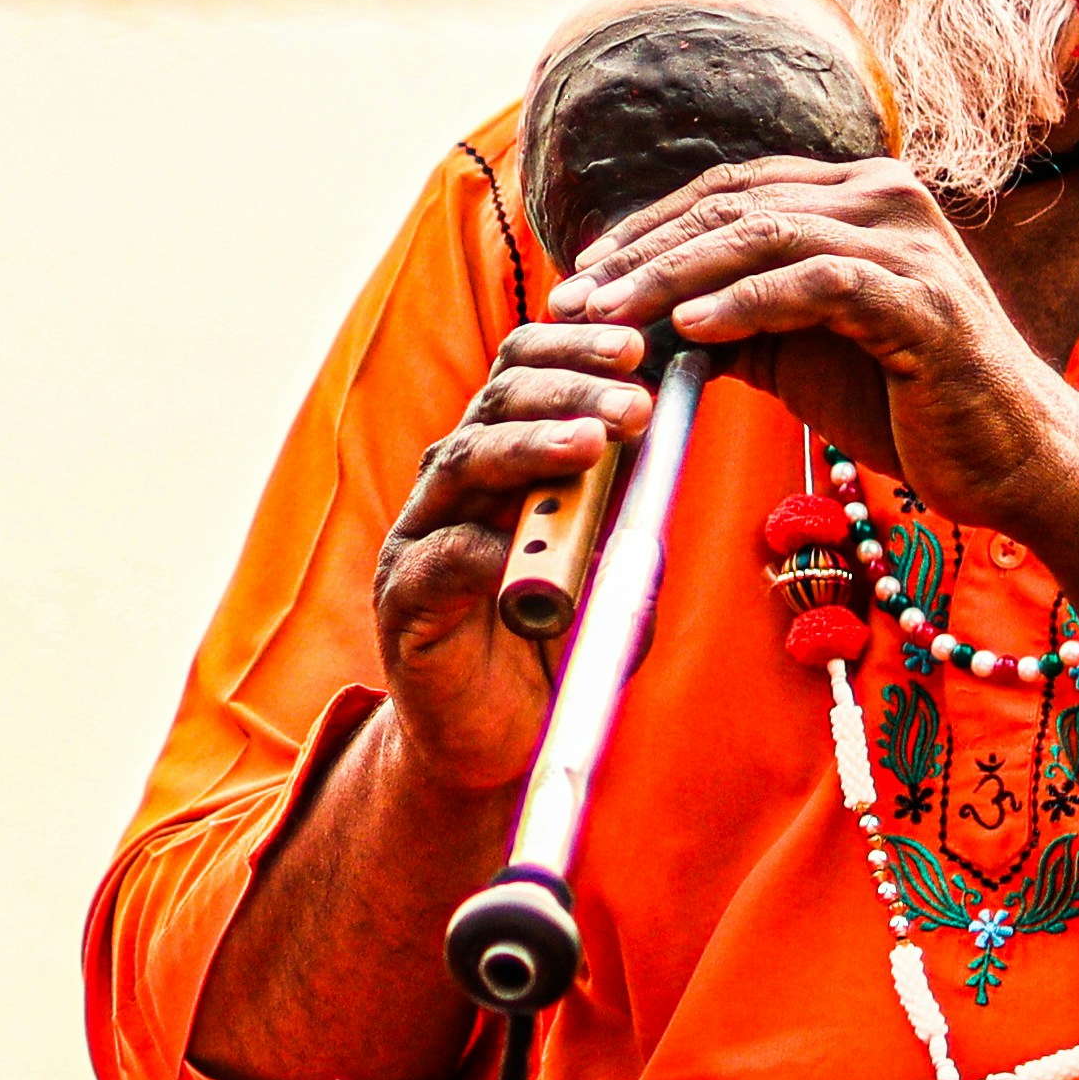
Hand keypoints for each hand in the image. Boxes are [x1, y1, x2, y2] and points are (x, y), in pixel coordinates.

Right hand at [371, 322, 658, 790]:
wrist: (492, 736)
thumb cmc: (552, 642)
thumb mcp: (610, 568)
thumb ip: (630, 516)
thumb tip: (673, 453)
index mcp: (504, 460)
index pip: (528, 372)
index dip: (577, 348)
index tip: (641, 343)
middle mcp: (457, 483)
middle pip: (498, 402)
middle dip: (568, 385)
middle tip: (632, 394)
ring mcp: (423, 534)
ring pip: (466, 462)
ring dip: (532, 446)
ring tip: (592, 440)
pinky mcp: (405, 598)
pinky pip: (438, 558)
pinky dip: (478, 548)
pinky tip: (514, 547)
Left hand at [554, 156, 1078, 533]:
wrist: (1012, 457)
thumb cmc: (903, 401)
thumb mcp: (799, 349)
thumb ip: (729, 318)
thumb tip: (629, 318)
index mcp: (859, 195)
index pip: (731, 189)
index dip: (648, 226)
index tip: (581, 271)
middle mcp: (887, 198)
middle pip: (735, 205)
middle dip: (643, 252)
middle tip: (574, 297)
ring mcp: (909, 245)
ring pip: (765, 235)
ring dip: (674, 275)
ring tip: (610, 314)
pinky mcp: (922, 301)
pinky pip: (815, 286)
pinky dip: (745, 303)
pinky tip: (691, 328)